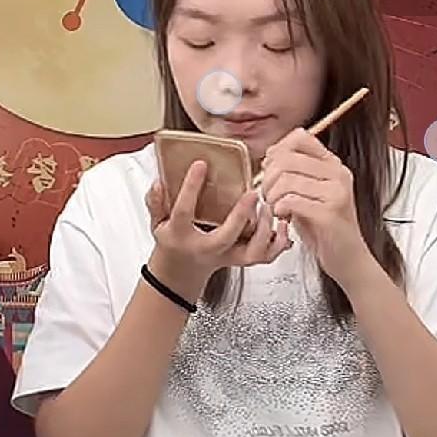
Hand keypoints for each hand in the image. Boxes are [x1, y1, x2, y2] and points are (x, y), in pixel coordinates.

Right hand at [146, 161, 289, 296]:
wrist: (182, 271)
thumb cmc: (174, 241)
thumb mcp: (157, 222)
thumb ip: (156, 202)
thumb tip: (159, 182)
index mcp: (182, 236)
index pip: (184, 212)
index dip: (191, 187)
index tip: (200, 165)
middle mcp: (207, 249)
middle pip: (225, 237)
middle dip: (240, 216)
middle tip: (251, 193)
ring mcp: (228, 256)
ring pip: (252, 253)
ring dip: (264, 231)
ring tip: (266, 207)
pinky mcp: (242, 260)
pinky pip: (266, 257)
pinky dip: (279, 243)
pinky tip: (280, 225)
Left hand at [259, 128, 367, 288]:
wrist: (348, 258)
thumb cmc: (325, 228)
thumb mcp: (310, 193)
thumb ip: (295, 172)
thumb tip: (270, 156)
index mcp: (333, 165)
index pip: (300, 137)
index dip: (277, 151)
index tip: (271, 170)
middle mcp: (338, 174)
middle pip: (287, 158)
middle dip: (268, 178)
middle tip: (268, 195)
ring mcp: (336, 193)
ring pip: (287, 180)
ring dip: (272, 196)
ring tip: (276, 208)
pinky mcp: (330, 213)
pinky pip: (292, 201)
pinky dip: (280, 209)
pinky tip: (284, 217)